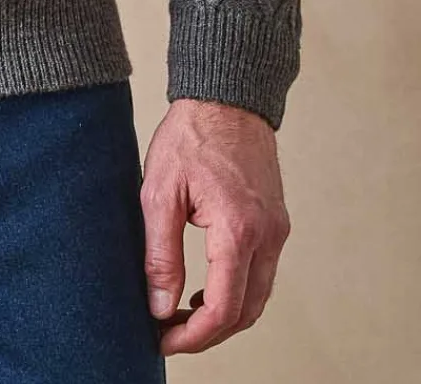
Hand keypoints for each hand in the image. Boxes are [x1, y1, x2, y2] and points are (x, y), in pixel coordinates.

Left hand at [140, 97, 291, 355]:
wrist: (226, 97)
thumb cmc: (190, 137)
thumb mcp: (159, 192)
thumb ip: (160, 253)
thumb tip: (159, 305)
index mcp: (238, 230)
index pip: (223, 308)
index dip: (193, 335)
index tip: (163, 338)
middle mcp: (267, 236)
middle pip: (245, 311)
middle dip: (208, 333)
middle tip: (169, 333)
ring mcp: (276, 230)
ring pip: (257, 296)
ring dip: (224, 315)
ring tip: (182, 315)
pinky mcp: (275, 222)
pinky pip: (261, 273)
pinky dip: (237, 291)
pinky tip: (205, 288)